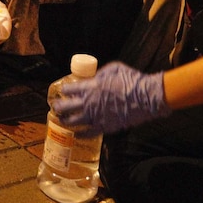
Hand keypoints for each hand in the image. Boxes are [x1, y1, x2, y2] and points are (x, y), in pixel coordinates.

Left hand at [53, 62, 169, 134]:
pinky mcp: (105, 127)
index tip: (62, 91)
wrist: (146, 98)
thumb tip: (95, 77)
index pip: (69, 89)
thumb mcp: (114, 68)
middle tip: (55, 107)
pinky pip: (88, 133)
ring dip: (66, 121)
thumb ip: (101, 73)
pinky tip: (77, 134)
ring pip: (74, 121)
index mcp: (90, 86)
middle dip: (58, 107)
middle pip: (66, 107)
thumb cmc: (132, 80)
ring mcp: (96, 116)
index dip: (63, 90)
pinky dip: (81, 134)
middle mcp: (89, 102)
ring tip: (62, 120)